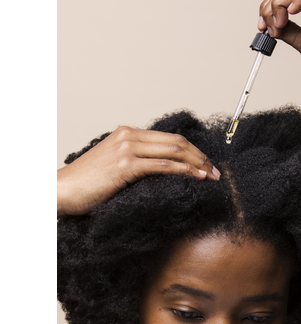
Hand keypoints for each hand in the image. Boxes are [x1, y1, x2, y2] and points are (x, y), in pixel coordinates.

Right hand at [57, 126, 220, 216]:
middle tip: (216, 171)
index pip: (170, 139)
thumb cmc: (87, 183)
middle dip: (201, 156)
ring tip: (211, 176)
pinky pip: (163, 165)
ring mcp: (127, 148)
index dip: (193, 151)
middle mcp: (130, 136)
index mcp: (128, 133)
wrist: (61, 190)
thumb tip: (163, 171)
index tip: (206, 164)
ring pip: (174, 151)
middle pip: (177, 142)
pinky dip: (184, 170)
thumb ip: (137, 162)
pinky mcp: (125, 165)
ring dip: (198, 164)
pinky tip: (197, 177)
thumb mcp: (115, 166)